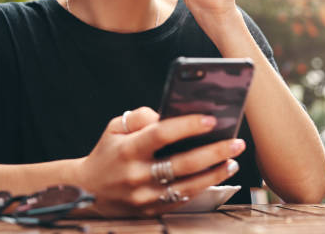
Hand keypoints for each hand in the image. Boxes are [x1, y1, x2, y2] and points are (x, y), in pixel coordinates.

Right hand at [77, 107, 244, 216]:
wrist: (88, 190)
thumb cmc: (108, 151)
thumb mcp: (115, 127)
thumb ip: (141, 116)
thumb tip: (170, 114)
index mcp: (127, 149)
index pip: (161, 134)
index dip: (187, 126)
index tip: (211, 119)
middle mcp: (136, 175)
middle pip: (182, 163)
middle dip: (214, 152)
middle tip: (236, 142)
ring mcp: (144, 196)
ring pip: (188, 185)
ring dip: (215, 173)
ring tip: (233, 160)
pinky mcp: (151, 211)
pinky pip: (182, 199)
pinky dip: (202, 186)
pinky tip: (217, 174)